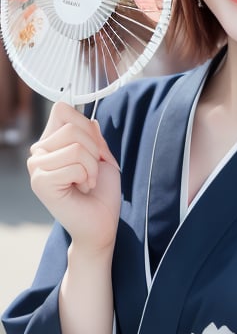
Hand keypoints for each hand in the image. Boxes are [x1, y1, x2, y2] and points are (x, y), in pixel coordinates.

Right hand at [28, 103, 120, 254]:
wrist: (100, 223)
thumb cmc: (102, 193)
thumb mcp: (103, 157)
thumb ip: (94, 137)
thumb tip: (92, 120)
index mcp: (51, 142)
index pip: (62, 109)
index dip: (86, 125)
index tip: (95, 149)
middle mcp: (39, 152)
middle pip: (73, 127)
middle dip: (95, 150)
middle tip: (92, 172)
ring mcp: (36, 167)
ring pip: (76, 146)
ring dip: (92, 166)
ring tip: (87, 182)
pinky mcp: (40, 182)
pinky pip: (74, 165)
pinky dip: (87, 177)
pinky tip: (81, 190)